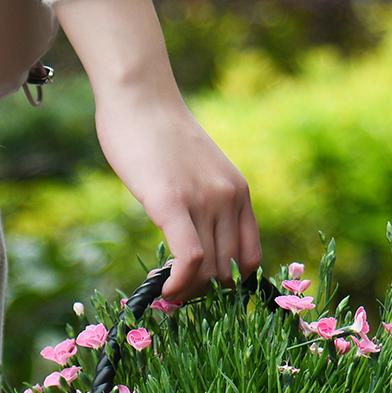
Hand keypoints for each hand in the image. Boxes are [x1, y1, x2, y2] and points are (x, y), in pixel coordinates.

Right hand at [54, 0, 260, 300]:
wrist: (140, 97)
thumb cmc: (160, 136)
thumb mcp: (200, 172)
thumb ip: (207, 203)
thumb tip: (198, 244)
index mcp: (240, 194)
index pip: (251, 258)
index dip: (230, 284)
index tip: (205, 289)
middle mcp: (229, 199)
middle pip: (228, 271)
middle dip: (205, 292)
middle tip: (179, 295)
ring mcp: (204, 201)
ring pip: (210, 270)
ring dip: (189, 293)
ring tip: (170, 295)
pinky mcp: (172, 203)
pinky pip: (189, 259)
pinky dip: (180, 284)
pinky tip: (165, 289)